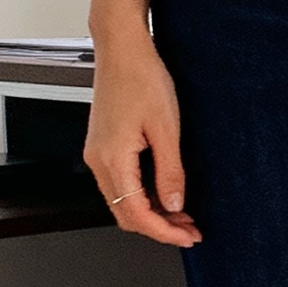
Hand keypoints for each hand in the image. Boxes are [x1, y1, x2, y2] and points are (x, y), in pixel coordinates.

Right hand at [83, 25, 201, 248]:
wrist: (122, 50)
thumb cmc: (142, 78)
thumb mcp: (167, 128)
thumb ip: (170, 171)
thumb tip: (175, 204)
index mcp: (112, 158)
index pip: (136, 213)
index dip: (164, 231)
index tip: (187, 236)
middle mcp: (98, 160)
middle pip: (125, 214)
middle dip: (159, 227)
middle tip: (190, 229)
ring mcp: (97, 154)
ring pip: (121, 202)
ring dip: (151, 213)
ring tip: (183, 214)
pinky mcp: (102, 147)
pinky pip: (119, 185)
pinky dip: (141, 196)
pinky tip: (164, 194)